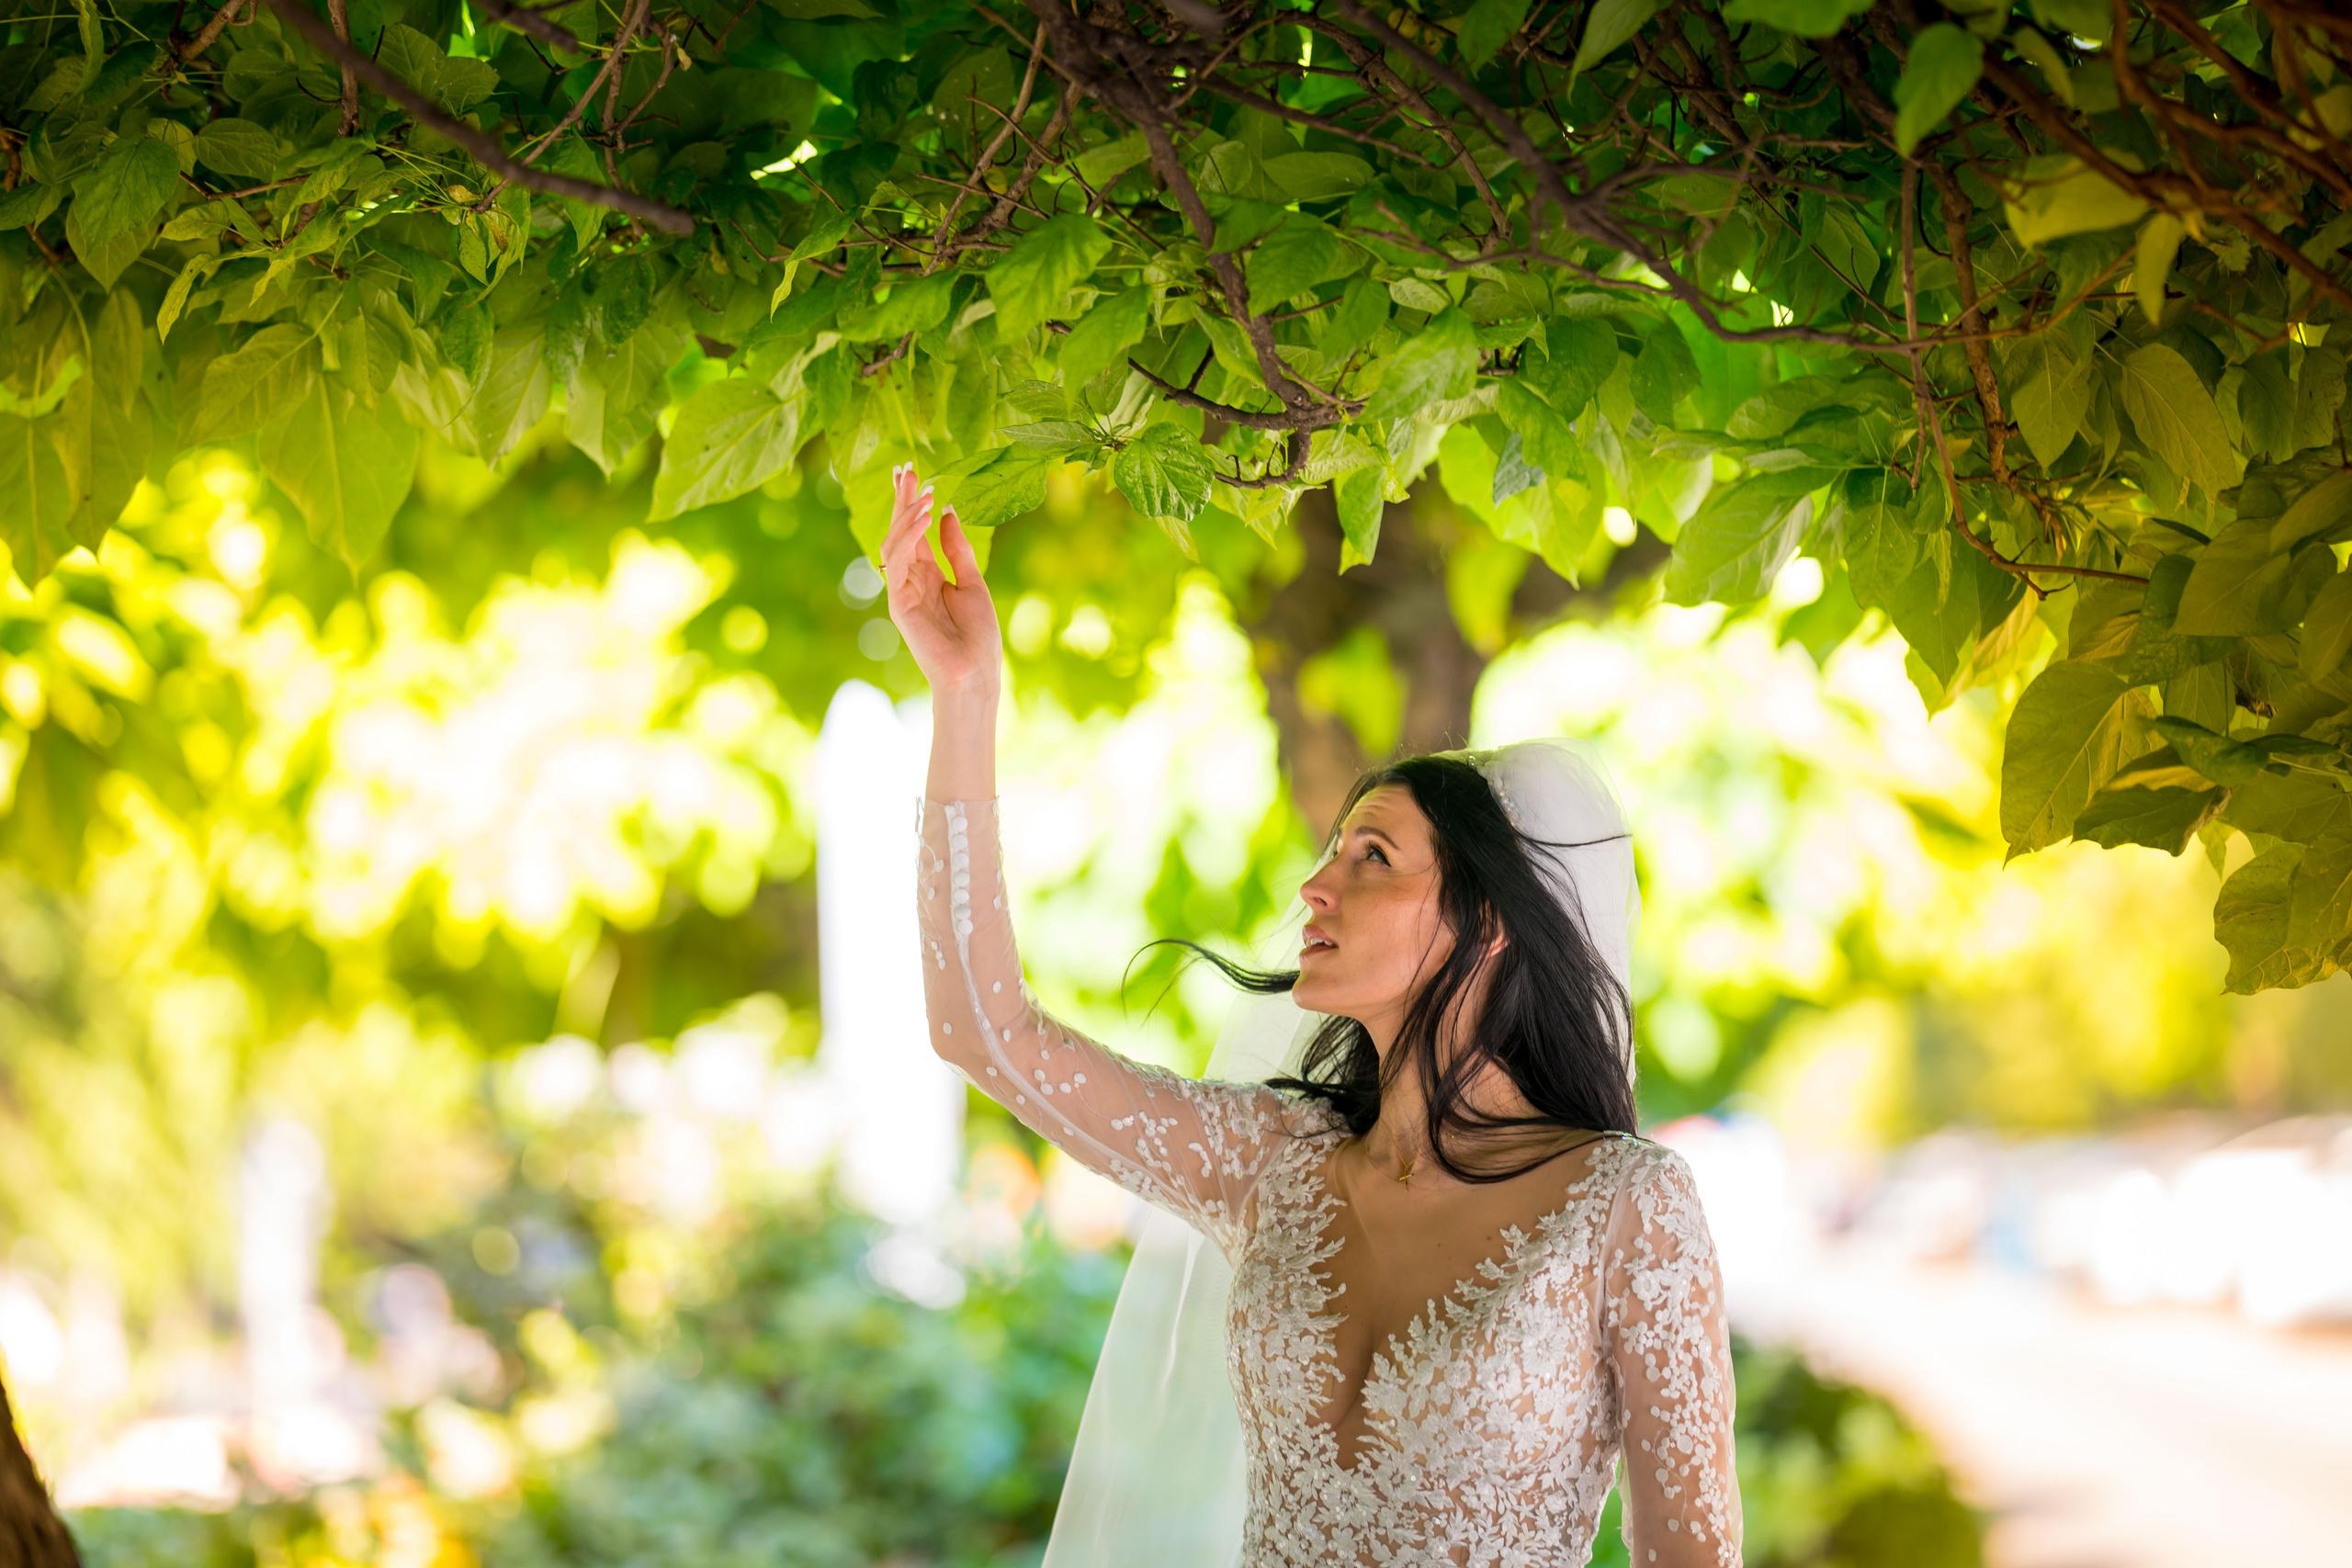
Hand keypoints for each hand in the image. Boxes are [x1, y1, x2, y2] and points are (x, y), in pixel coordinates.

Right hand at [882, 462, 1000, 700]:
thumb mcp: (973, 582)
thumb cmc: (978, 636)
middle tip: (906, 468)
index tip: (910, 473)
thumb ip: (957, 549)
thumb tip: (946, 511)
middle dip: (901, 500)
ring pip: (894, 543)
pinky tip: (924, 518)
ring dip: (908, 515)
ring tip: (925, 492)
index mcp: (928, 575)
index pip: (914, 531)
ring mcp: (901, 591)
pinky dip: (908, 538)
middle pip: (899, 531)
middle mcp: (910, 580)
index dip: (911, 502)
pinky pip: (897, 563)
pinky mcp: (898, 604)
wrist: (975, 674)